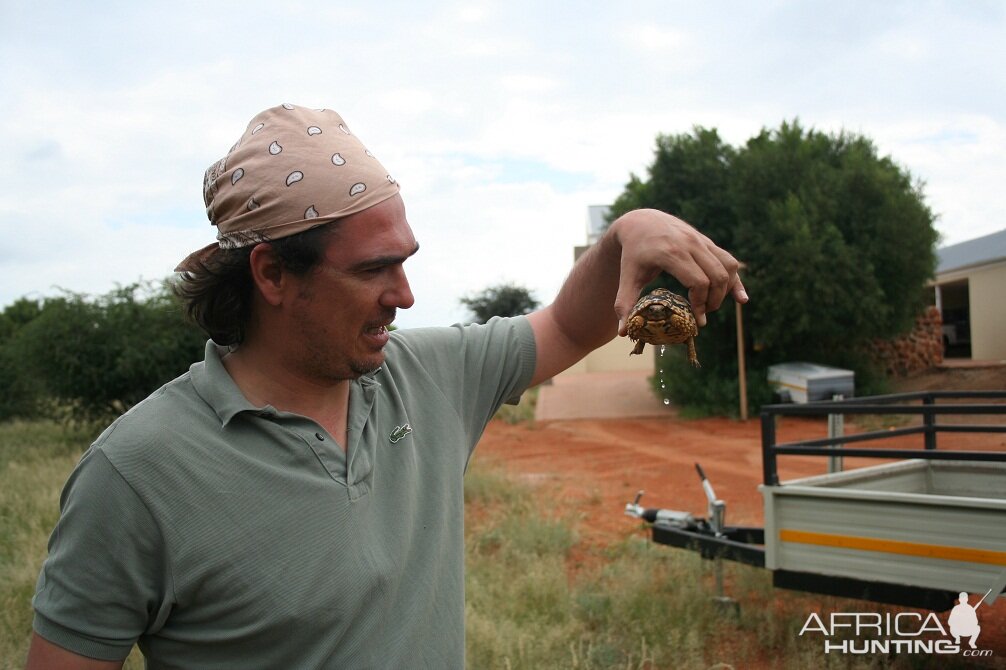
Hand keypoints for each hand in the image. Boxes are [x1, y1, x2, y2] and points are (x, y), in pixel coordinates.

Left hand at [611, 209, 746, 333]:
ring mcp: (701, 240)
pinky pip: (729, 259)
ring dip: (725, 290)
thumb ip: (625, 304)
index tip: (695, 318)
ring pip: (727, 267)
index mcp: (671, 253)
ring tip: (711, 305)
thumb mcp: (627, 277)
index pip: (698, 282)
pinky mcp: (706, 241)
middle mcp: (690, 244)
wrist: (640, 222)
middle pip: (716, 277)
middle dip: (713, 301)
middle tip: (702, 315)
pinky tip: (742, 299)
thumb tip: (624, 332)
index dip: (700, 303)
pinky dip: (736, 279)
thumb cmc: (633, 254)